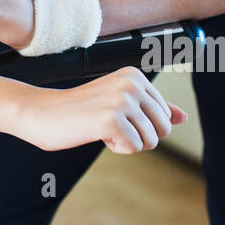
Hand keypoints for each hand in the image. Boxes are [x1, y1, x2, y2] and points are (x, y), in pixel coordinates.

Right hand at [13, 66, 188, 152]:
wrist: (41, 112)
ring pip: (150, 141)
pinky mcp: (111, 120)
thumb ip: (152, 108)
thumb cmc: (80, 109)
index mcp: (135, 75)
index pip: (164, 116)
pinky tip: (95, 133)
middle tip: (108, 123)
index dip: (140, 125)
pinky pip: (133, 148)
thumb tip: (183, 116)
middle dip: (138, 136)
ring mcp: (122, 100)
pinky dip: (116, 147)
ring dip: (125, 142)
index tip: (113, 114)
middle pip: (162, 129)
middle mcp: (132, 83)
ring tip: (100, 126)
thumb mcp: (120, 103)